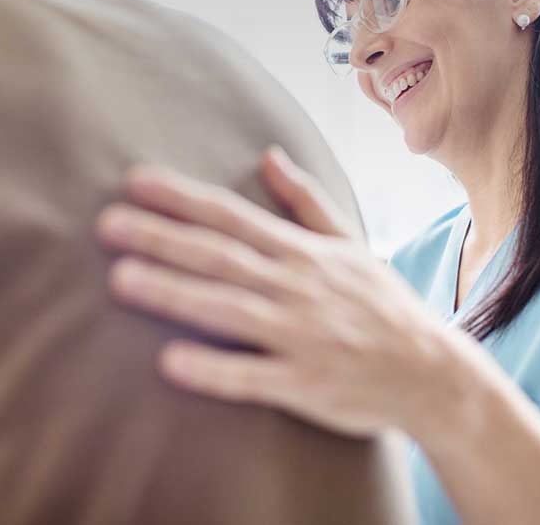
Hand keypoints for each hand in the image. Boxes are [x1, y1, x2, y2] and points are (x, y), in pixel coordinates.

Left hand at [96, 148, 479, 439]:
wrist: (432, 375)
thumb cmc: (384, 308)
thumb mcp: (351, 244)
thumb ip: (306, 201)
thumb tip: (269, 154)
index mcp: (304, 253)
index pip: (233, 216)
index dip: (183, 199)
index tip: (134, 182)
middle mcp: (298, 287)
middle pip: (221, 256)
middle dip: (163, 238)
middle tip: (106, 225)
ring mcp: (301, 335)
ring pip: (228, 309)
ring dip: (174, 293)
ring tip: (120, 281)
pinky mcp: (305, 384)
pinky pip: (252, 376)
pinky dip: (213, 368)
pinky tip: (169, 361)